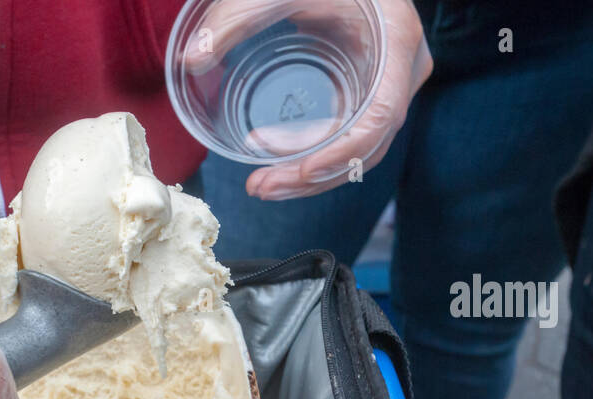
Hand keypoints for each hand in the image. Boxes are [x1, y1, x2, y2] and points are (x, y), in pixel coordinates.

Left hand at [184, 0, 431, 199]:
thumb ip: (238, 17)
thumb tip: (191, 58)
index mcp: (396, 45)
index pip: (380, 118)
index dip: (341, 154)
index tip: (300, 173)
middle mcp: (401, 72)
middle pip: (367, 146)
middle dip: (312, 176)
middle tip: (261, 187)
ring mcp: (389, 85)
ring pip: (356, 149)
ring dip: (309, 175)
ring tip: (262, 185)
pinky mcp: (370, 91)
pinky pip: (347, 135)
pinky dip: (312, 153)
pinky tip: (274, 161)